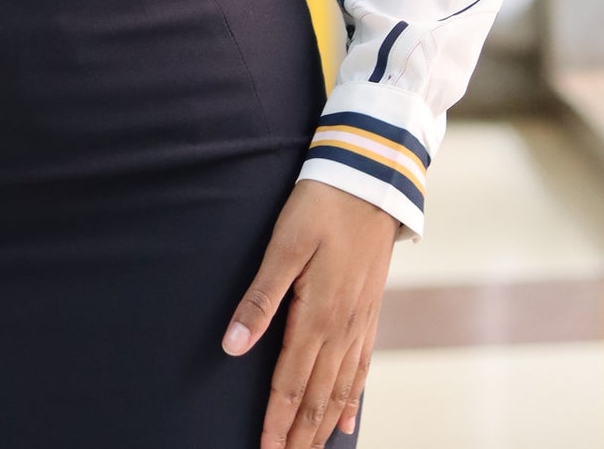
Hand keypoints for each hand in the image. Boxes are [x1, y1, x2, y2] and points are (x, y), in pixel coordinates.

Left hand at [222, 179, 396, 446]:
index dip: (277, 421)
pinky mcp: (369, 311)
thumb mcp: (283, 246)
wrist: (371, 179)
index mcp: (317, 315)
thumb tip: (233, 345)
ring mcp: (360, 322)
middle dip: (300, 435)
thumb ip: (260, 298)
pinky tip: (346, 420)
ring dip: (324, 425)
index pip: (292, 383)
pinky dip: (352, 399)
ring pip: (341, 388)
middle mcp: (342, 328)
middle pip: (318, 396)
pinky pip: (362, 368)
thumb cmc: (320, 206)